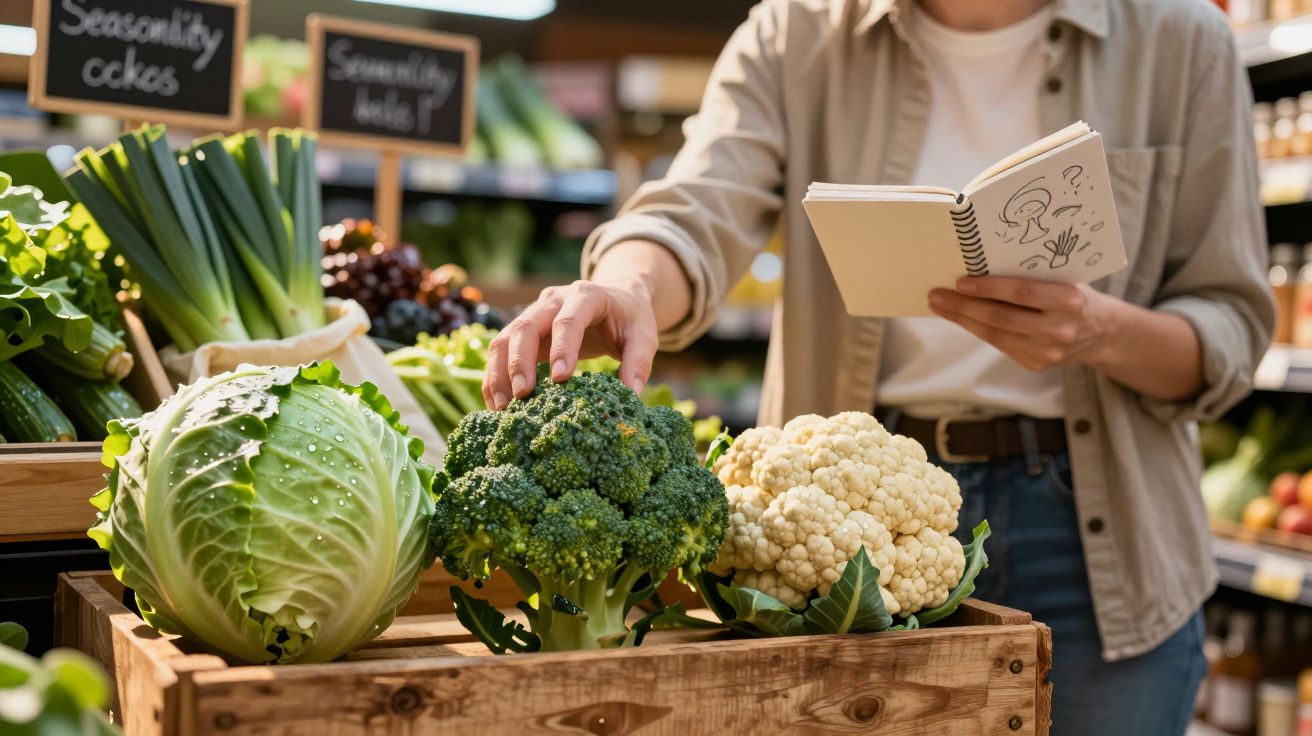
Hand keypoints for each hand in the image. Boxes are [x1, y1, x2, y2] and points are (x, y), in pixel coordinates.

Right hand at [484, 279, 659, 409]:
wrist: (617, 298)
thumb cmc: (630, 319)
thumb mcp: (644, 337)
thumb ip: (638, 364)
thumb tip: (630, 397)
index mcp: (586, 295)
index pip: (568, 320)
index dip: (562, 348)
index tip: (560, 379)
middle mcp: (554, 300)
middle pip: (526, 325)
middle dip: (520, 362)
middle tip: (522, 396)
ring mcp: (534, 313)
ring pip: (505, 337)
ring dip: (499, 372)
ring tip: (503, 407)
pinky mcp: (524, 330)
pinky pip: (501, 350)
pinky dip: (494, 376)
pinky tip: (496, 404)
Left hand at [927, 276, 1119, 371]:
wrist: (1100, 332)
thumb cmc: (1073, 295)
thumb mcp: (1063, 279)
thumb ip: (1031, 276)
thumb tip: (978, 266)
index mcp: (1069, 302)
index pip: (1022, 293)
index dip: (989, 288)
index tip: (960, 281)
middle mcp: (1059, 330)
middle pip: (1001, 318)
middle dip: (964, 306)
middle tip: (936, 294)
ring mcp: (1047, 352)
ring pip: (995, 334)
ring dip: (962, 319)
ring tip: (939, 305)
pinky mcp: (1036, 364)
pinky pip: (999, 344)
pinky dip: (977, 329)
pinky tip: (960, 317)